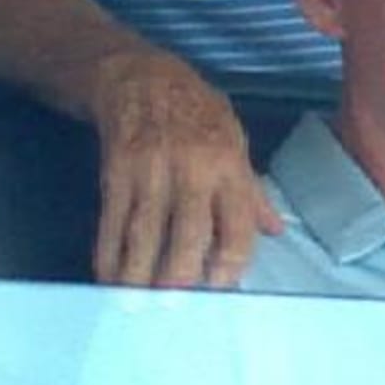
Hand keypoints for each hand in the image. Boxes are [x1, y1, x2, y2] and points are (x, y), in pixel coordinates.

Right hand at [88, 49, 284, 287]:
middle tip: (173, 307)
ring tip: (136, 305)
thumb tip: (276, 231)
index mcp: (229, 165)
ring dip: (139, 274)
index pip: (237, 225)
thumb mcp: (235, 141)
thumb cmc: (198, 113)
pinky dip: (109, 253)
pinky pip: (113, 221)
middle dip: (180, 277)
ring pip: (145, 234)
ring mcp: (152, 170)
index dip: (229, 265)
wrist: (142, 77)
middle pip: (188, 235)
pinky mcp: (117, 171)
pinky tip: (108, 276)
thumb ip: (252, 190)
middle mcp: (193, 170)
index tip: (219, 290)